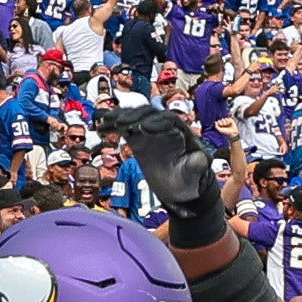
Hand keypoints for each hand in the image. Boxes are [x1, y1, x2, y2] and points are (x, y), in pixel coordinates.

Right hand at [98, 102, 223, 241]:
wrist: (180, 187)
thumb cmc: (189, 180)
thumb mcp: (196, 174)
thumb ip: (197, 165)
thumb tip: (200, 158)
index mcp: (182, 132)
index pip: (169, 120)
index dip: (155, 122)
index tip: (142, 128)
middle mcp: (165, 127)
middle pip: (149, 114)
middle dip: (134, 117)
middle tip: (120, 123)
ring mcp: (150, 131)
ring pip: (135, 117)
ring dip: (119, 118)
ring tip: (105, 122)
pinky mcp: (138, 138)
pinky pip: (124, 128)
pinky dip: (112, 126)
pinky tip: (100, 127)